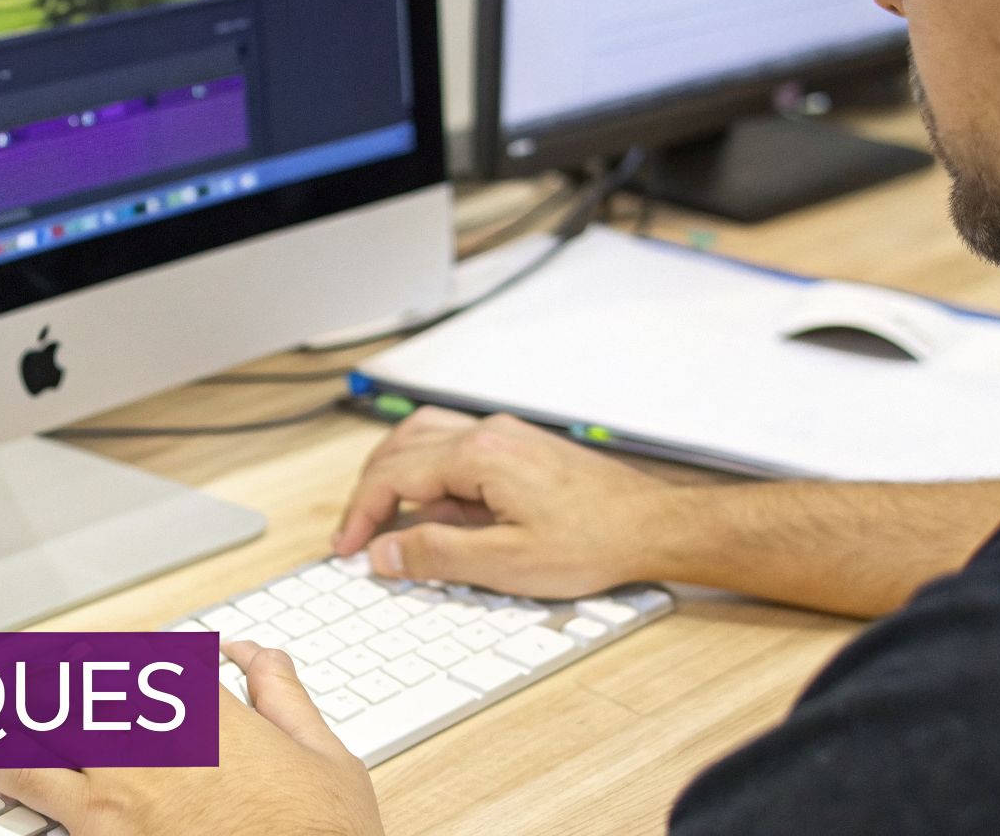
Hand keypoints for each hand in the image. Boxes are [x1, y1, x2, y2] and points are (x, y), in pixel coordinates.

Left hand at [0, 641, 384, 835]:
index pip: (139, 651)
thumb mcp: (323, 752)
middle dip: (47, 674)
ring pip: (42, 729)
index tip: (96, 647)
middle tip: (26, 673)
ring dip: (16, 718)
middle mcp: (154, 733)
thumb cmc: (321, 834)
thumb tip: (261, 657)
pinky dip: (10, 771)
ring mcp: (121, 784)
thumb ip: (283, 693)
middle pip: (75, 680)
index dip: (109, 645)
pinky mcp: (101, 831)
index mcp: (207, 705)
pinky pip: (35, 789)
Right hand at [331, 408, 675, 598]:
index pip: (393, 476)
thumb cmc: (593, 543)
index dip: (360, 514)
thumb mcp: (506, 565)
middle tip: (356, 535)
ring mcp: (504, 435)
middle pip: (400, 448)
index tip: (346, 547)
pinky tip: (437, 509)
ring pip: (423, 438)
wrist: (653, 526)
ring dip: (394, 474)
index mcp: (479, 457)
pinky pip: (454, 446)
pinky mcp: (518, 446)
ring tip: (384, 516)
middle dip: (370, 493)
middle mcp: (488, 433)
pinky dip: (428, 473)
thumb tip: (384, 552)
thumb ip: (437, 555)